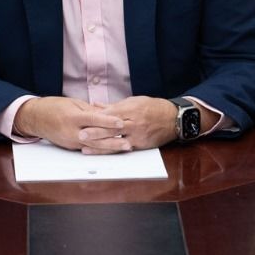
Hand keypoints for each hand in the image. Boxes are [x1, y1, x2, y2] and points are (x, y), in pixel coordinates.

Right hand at [14, 97, 124, 151]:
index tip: (121, 122)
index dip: (108, 121)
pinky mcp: (71, 147)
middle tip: (128, 142)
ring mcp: (71, 141)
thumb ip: (90, 110)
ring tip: (124, 147)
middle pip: (95, 138)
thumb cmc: (54, 107)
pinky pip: (88, 147)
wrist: (35, 118)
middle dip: (113, 141)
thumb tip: (107, 113)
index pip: (93, 120)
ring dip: (110, 147)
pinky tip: (112, 149)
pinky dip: (100, 148)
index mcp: (72, 117)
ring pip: (94, 146)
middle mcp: (71, 132)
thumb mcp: (73, 103)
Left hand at [82, 96, 220, 150]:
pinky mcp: (141, 144)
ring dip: (100, 145)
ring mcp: (137, 134)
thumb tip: (95, 105)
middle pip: (111, 127)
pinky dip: (113, 150)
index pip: (110, 113)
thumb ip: (114, 105)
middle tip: (80, 134)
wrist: (174, 118)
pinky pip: (124, 147)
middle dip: (95, 131)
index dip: (96, 117)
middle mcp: (133, 121)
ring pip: (115, 140)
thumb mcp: (134, 101)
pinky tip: (103, 153)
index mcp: (130, 108)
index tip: (82, 119)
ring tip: (85, 148)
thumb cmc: (153, 107)